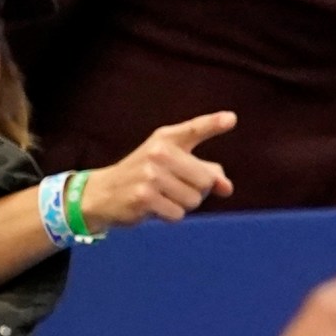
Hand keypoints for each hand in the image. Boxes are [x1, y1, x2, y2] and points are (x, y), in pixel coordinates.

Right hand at [74, 113, 235, 229]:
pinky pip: (177, 214)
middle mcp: (159, 152)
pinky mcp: (144, 197)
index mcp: (167, 138)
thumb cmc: (146, 176)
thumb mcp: (173, 165)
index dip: (214, 124)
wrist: (104, 192)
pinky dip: (169, 216)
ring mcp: (150, 174)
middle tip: (174, 187)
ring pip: (194, 200)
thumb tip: (227, 187)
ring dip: (183, 205)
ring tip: (162, 196)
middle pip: (206, 180)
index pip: (194, 129)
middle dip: (197, 191)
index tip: (231, 119)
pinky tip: (153, 207)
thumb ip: (205, 171)